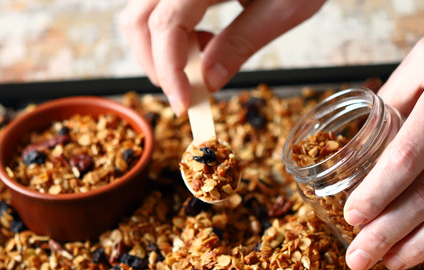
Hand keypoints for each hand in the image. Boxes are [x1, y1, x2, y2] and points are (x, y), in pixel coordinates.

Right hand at [119, 0, 323, 114]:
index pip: (165, 25)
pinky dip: (169, 33)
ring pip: (141, 15)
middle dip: (157, 64)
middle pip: (138, 21)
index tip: (183, 105)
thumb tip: (208, 81)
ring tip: (204, 58)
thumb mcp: (285, 8)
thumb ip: (242, 42)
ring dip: (161, 49)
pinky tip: (203, 40)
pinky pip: (156, 7)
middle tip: (188, 91)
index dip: (168, 71)